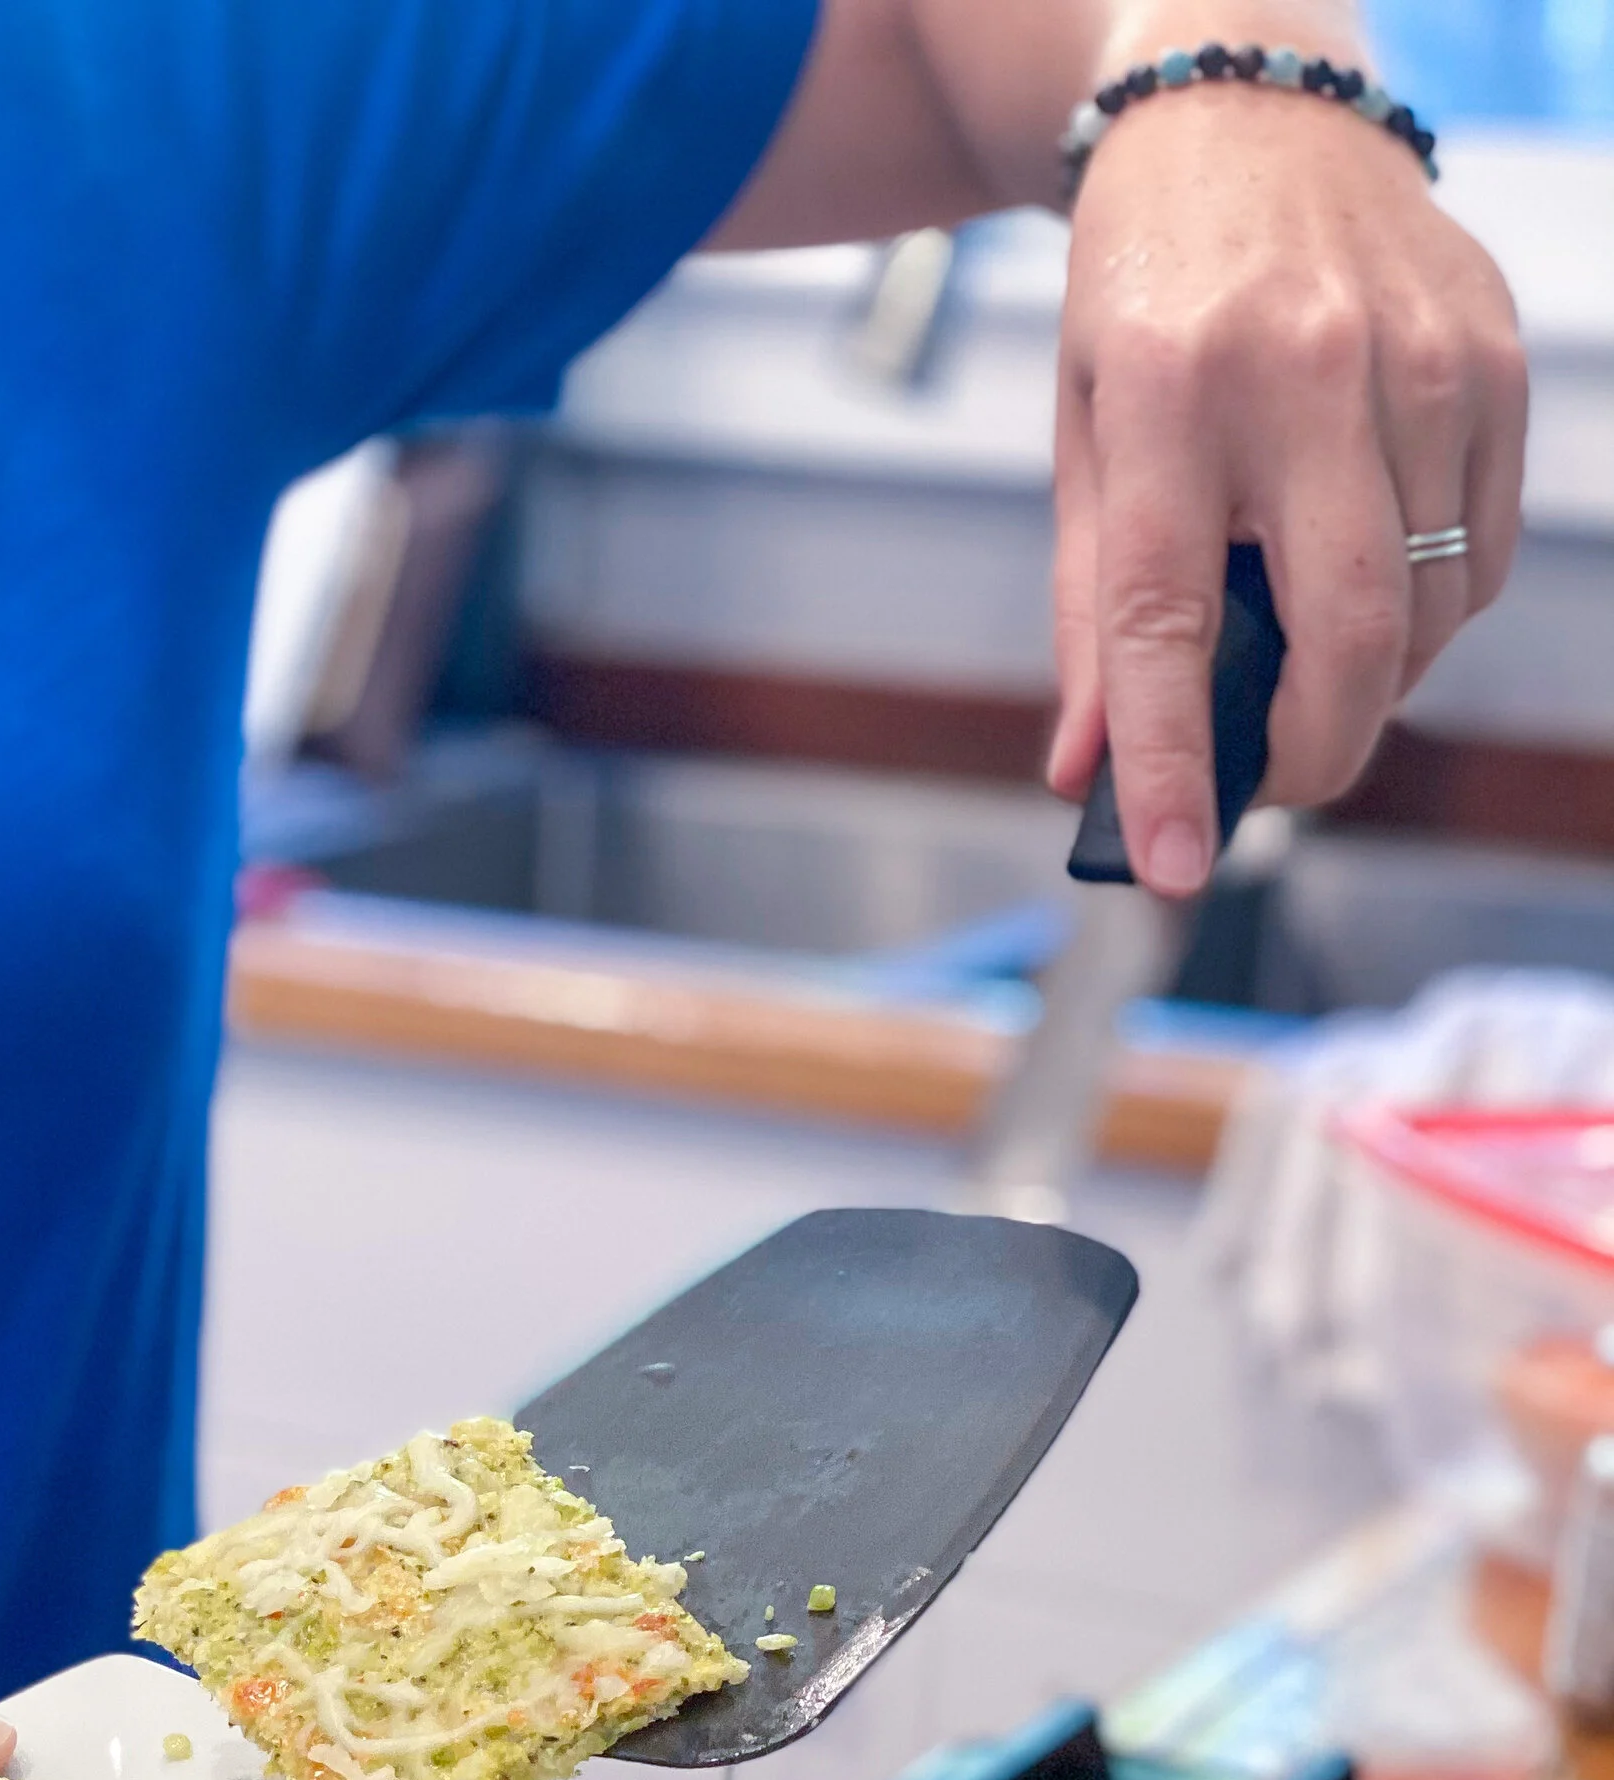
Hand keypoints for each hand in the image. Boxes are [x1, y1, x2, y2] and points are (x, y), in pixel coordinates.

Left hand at [1049, 82, 1525, 892]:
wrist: (1249, 118)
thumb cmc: (1148, 296)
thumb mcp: (1084, 440)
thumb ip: (1089, 613)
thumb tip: (1095, 773)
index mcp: (1170, 392)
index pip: (1170, 621)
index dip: (1174, 761)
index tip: (1171, 865)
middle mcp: (1305, 369)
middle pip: (1345, 631)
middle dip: (1312, 753)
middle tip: (1267, 788)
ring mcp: (1419, 357)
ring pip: (1427, 608)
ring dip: (1368, 687)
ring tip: (1305, 672)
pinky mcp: (1493, 356)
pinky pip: (1479, 550)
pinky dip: (1428, 611)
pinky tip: (1368, 583)